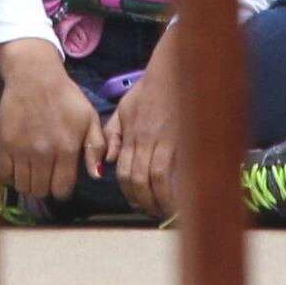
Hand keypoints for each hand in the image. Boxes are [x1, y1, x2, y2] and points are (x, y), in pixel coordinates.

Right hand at [0, 39, 103, 209]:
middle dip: (46, 188)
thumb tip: (96, 176)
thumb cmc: (65, 97)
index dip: (63, 190)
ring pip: (23, 186)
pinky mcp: (5, 144)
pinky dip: (12, 175)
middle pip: (41, 191)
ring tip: (33, 172)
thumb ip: (96, 148)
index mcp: (67, 149)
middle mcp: (44, 154)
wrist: (34, 76)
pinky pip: (5, 175)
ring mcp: (22, 150)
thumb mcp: (89, 118)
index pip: (62, 189)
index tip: (61, 182)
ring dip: (29, 183)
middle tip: (46, 175)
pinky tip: (19, 165)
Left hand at [104, 49, 184, 221]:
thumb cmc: (149, 89)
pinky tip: (176, 202)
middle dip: (141, 201)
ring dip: (155, 201)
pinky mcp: (177, 140)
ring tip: (163, 213)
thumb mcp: (124, 109)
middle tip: (150, 213)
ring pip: (151, 180)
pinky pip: (169, 172)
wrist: (172, 71)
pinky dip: (170, 192)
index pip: (122, 171)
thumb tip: (107, 162)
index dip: (128, 192)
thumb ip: (113, 135)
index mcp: (129, 135)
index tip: (136, 204)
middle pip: (135, 179)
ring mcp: (160, 141)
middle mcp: (142, 141)